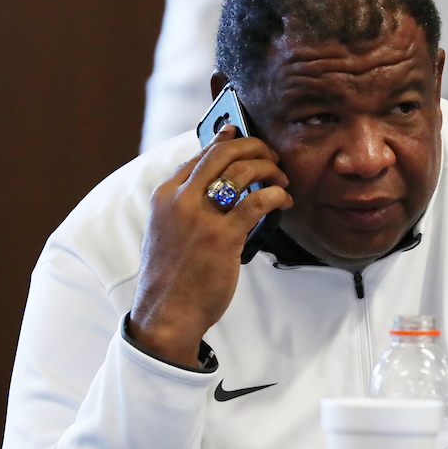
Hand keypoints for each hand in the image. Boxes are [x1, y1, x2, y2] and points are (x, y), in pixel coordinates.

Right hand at [128, 126, 291, 365]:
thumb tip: (211, 187)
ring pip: (242, 170)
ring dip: (269, 168)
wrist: (166, 313)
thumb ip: (183, 206)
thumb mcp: (165, 232)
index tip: (241, 135)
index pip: (199, 155)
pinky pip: (258, 201)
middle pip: (222, 154)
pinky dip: (277, 195)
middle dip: (253, 146)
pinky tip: (284, 201)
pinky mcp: (224, 237)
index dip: (224, 141)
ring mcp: (201, 217)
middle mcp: (180, 200)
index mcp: (164, 196)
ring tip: (281, 178)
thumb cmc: (171, 277)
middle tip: (271, 154)